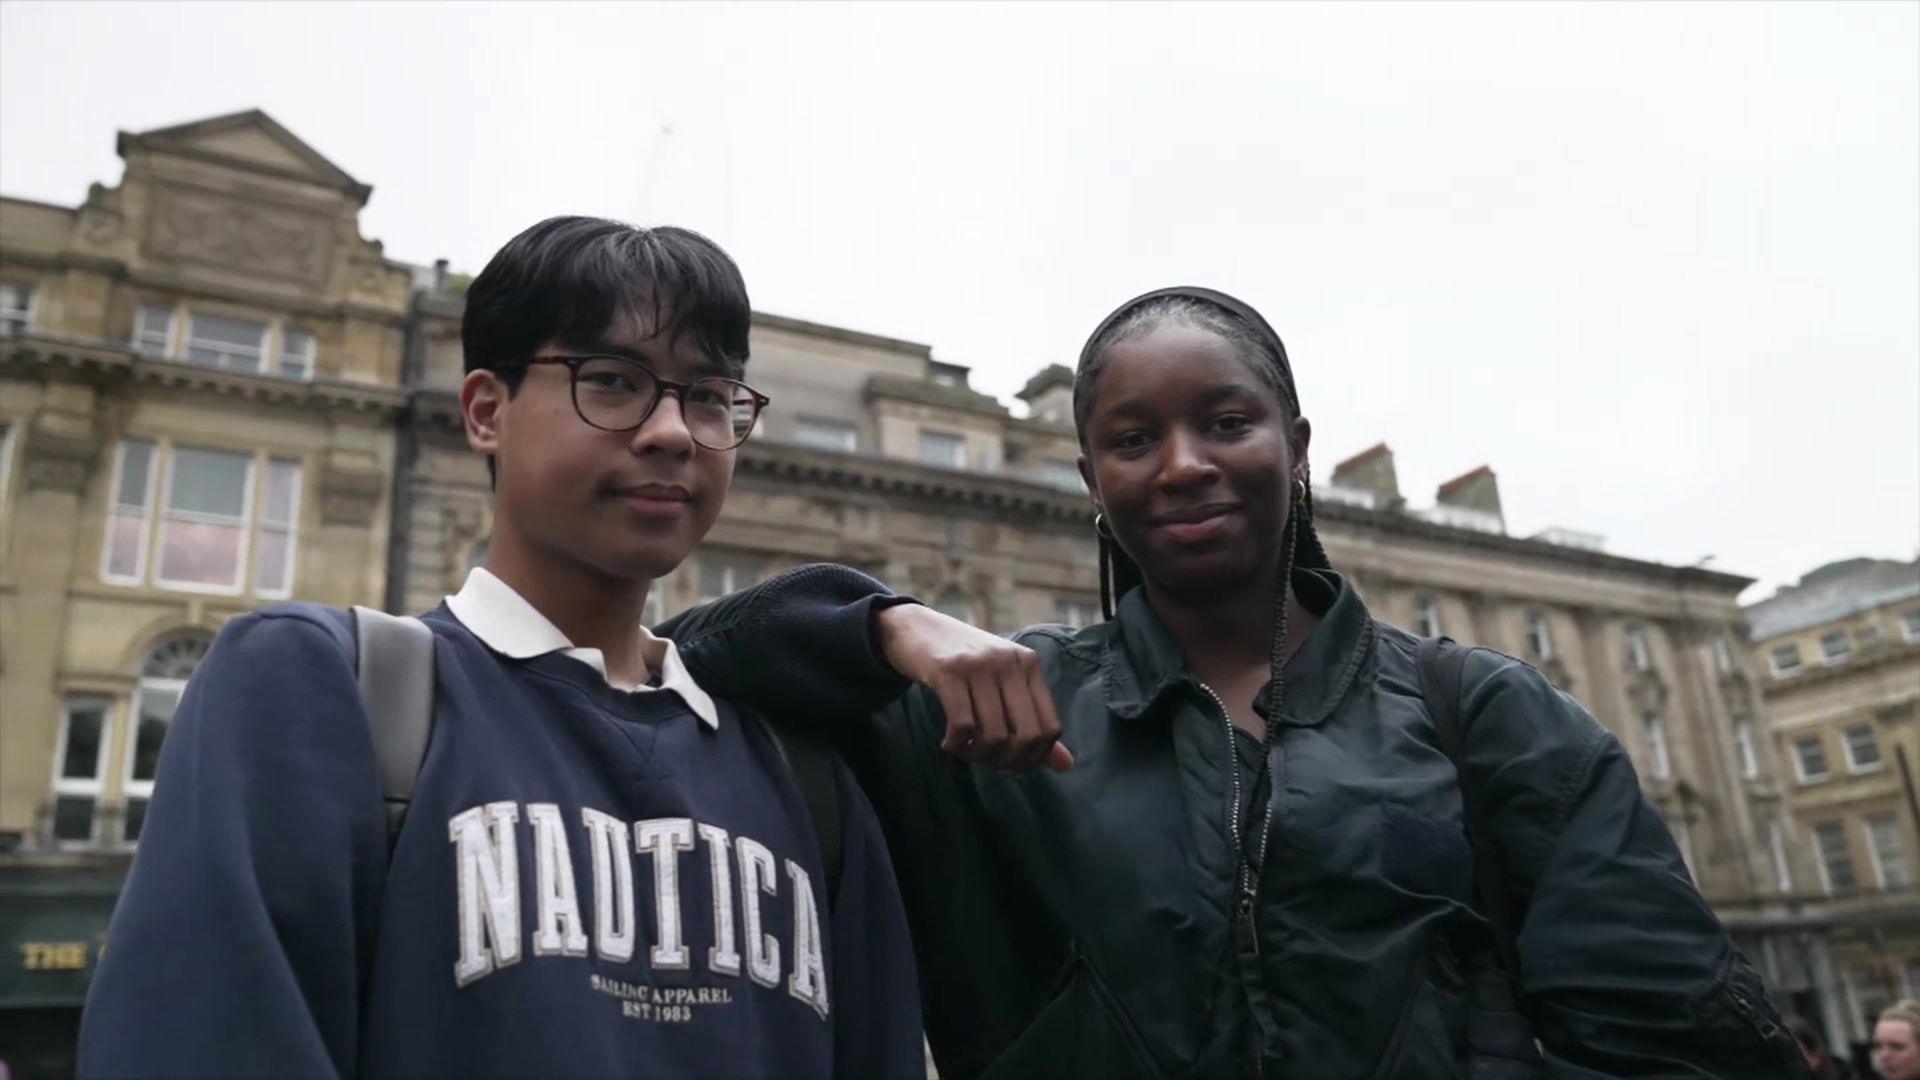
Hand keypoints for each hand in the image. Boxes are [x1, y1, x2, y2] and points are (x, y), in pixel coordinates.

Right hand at [874, 604, 1072, 771]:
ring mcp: (980, 665)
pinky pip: (963, 725)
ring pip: (994, 735)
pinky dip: (956, 745)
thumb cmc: (964, 663)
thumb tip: (1066, 766)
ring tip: (965, 753)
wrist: (916, 628)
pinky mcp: (949, 670)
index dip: (1034, 757)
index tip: (1010, 764)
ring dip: (978, 756)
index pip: (1050, 728)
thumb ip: (1033, 723)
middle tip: (986, 763)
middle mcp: (1009, 662)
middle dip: (1007, 762)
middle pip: (1026, 736)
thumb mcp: (1003, 683)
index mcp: (1029, 665)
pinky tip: (949, 744)